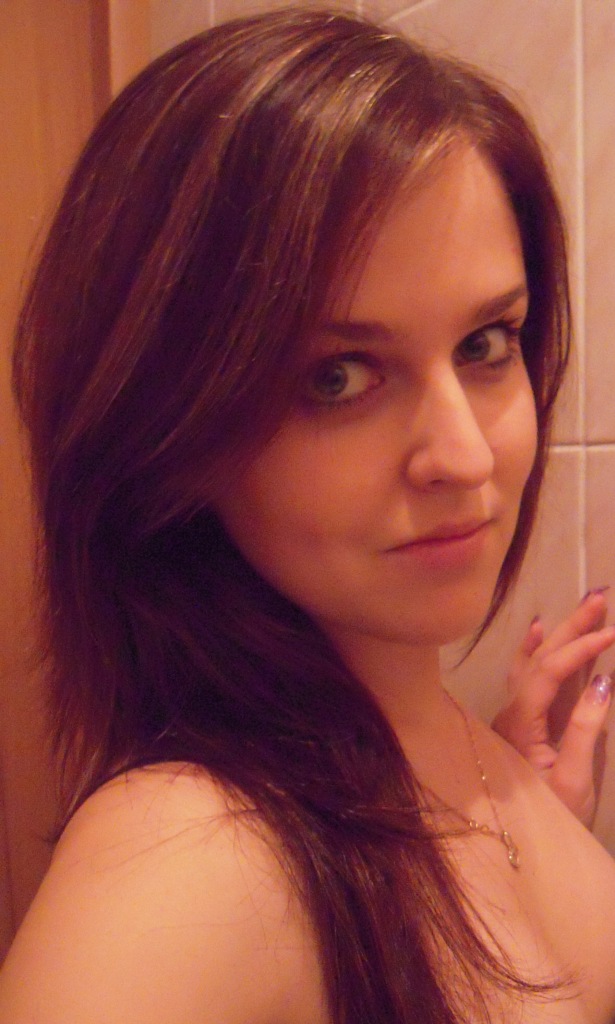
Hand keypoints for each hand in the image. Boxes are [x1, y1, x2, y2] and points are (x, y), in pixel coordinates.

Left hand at [492, 590, 614, 827]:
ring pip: (535, 662)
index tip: (610, 633)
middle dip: (571, 627)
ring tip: (584, 604)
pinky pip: (529, 675)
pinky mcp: (524, 720)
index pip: (547, 673)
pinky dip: (538, 649)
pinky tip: (539, 629)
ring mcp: (515, 714)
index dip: (578, 649)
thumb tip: (604, 681)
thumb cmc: (552, 817)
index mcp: (520, 725)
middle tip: (600, 597)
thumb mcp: (575, 781)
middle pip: (539, 658)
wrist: (520, 844)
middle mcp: (510, 712)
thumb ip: (586, 730)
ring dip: (560, 632)